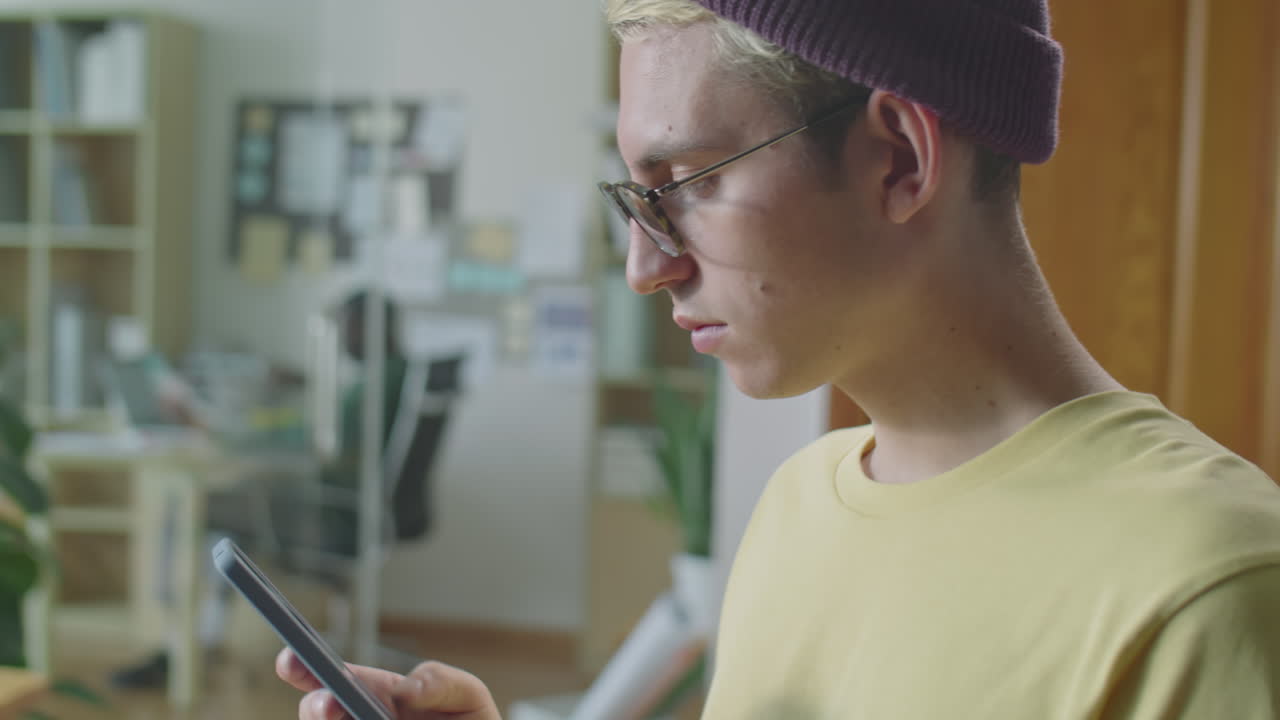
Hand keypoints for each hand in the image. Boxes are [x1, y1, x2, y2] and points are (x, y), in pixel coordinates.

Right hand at [276, 648, 501, 719]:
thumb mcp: (467, 696)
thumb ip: (443, 681)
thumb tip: (407, 689)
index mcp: (381, 695)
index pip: (338, 678)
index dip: (305, 666)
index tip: (290, 659)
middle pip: (318, 711)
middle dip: (315, 706)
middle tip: (328, 706)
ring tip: (339, 714)